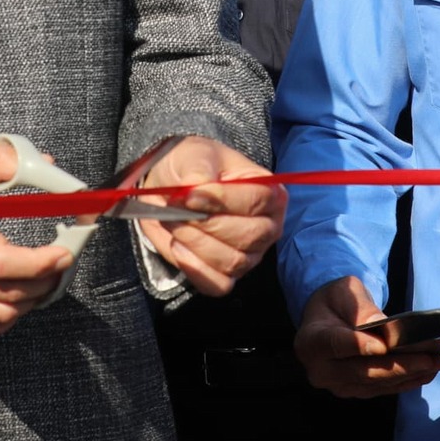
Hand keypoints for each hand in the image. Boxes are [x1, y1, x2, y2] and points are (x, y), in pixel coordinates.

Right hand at [0, 136, 75, 342]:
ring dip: (31, 300)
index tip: (64, 250)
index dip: (40, 263)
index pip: (3, 264)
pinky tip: (16, 299)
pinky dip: (4, 321)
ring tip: (46, 275)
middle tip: (65, 256)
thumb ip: (2, 159)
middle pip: (9, 294)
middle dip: (48, 280)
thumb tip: (45, 166)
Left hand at [135, 135, 286, 296]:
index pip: (256, 201)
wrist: (170, 189)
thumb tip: (196, 190)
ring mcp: (250, 254)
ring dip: (195, 243)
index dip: (221, 200)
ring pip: (231, 262)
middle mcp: (267, 226)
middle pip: (248, 236)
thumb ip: (199, 171)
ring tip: (175, 222)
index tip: (189, 195)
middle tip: (178, 208)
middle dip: (206, 224)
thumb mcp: (194, 155)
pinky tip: (179, 247)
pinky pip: (218, 285)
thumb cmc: (192, 167)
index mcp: (269, 192)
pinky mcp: (228, 274)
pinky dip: (194, 269)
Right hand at [294, 276, 439, 398]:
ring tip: (436, 362)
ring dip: (409, 373)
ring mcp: (338, 384)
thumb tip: (379, 324)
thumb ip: (359, 306)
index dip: (359, 346)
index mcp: (311, 340)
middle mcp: (321, 369)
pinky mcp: (354, 391)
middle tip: (430, 356)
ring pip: (376, 382)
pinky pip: (382, 389)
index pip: (335, 344)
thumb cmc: (335, 301)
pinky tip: (427, 373)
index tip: (384, 346)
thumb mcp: (345, 291)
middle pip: (363, 370)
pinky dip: (406, 382)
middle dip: (400, 364)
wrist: (327, 319)